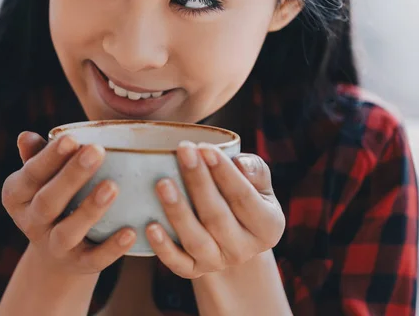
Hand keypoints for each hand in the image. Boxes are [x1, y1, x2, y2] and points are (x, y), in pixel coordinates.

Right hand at [1, 131, 136, 275]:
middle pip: (48, 201)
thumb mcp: (41, 179)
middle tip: (96, 151)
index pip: (31, 175)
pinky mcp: (79, 265)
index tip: (71, 138)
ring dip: (90, 209)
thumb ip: (37, 156)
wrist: (55, 253)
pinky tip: (130, 231)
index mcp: (18, 196)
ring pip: (67, 232)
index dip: (49, 158)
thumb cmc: (54, 198)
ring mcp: (54, 247)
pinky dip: (112, 247)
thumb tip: (27, 135)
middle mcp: (32, 223)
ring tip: (113, 186)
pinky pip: (94, 259)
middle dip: (71, 176)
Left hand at [146, 141, 284, 278]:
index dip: (224, 173)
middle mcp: (245, 250)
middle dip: (198, 182)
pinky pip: (177, 264)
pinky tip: (149, 227)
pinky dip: (163, 247)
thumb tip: (240, 163)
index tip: (205, 148)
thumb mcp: (259, 183)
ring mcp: (218, 263)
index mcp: (268, 226)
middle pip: (217, 216)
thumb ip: (255, 170)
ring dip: (178, 212)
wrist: (232, 235)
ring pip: (196, 240)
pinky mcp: (193, 271)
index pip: (244, 197)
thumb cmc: (242, 196)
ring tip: (162, 183)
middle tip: (182, 151)